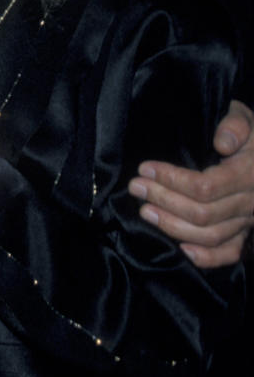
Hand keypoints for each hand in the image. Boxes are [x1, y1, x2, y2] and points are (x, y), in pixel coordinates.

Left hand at [128, 100, 253, 267]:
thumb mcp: (248, 119)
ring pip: (210, 235)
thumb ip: (236, 125)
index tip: (144, 169)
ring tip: (145, 211)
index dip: (172, 180)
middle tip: (135, 187)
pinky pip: (229, 253)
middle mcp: (251, 203)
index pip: (205, 187)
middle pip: (202, 213)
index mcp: (248, 175)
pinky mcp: (247, 233)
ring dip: (173, 227)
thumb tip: (222, 142)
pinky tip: (182, 249)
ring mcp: (249, 221)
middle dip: (163, 200)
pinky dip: (206, 257)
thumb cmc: (253, 134)